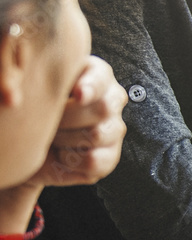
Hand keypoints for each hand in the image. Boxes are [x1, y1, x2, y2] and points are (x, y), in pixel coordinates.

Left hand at [27, 55, 126, 186]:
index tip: (77, 94)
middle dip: (67, 116)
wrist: (27, 141)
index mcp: (97, 77)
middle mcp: (111, 102)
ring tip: (49, 137)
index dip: (92, 86)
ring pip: (97, 135)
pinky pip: (93, 160)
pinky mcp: (110, 157)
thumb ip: (46, 77)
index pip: (103, 78)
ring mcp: (113, 130)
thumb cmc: (33, 108)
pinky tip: (60, 153)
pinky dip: (70, 159)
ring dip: (65, 138)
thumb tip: (43, 79)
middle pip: (103, 108)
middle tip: (44, 119)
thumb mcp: (38, 86)